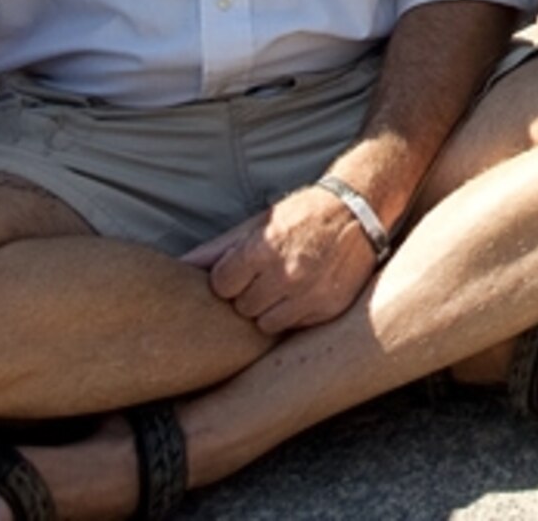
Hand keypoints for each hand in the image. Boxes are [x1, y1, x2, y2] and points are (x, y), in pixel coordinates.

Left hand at [183, 186, 376, 335]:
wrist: (359, 210)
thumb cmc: (302, 215)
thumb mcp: (258, 223)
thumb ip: (217, 249)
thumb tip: (178, 267)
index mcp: (261, 250)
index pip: (222, 286)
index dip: (231, 278)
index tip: (244, 268)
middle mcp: (285, 275)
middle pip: (243, 307)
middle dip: (251, 293)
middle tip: (268, 275)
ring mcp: (308, 295)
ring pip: (266, 324)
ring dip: (271, 308)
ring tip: (285, 285)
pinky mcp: (328, 309)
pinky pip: (295, 326)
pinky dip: (296, 313)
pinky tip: (305, 290)